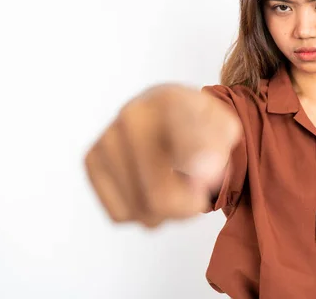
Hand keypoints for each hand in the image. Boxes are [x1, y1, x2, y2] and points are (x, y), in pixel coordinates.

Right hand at [84, 84, 241, 227]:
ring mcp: (108, 138)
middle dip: (187, 207)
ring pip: (141, 211)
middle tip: (199, 198)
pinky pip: (121, 213)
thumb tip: (202, 176)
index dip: (198, 167)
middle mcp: (132, 115)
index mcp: (172, 101)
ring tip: (175, 184)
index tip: (209, 180)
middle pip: (160, 196)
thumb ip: (219, 146)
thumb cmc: (198, 124)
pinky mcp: (92, 159)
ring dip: (166, 212)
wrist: (163, 111)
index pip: (185, 142)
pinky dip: (141, 211)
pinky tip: (150, 186)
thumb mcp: (222, 127)